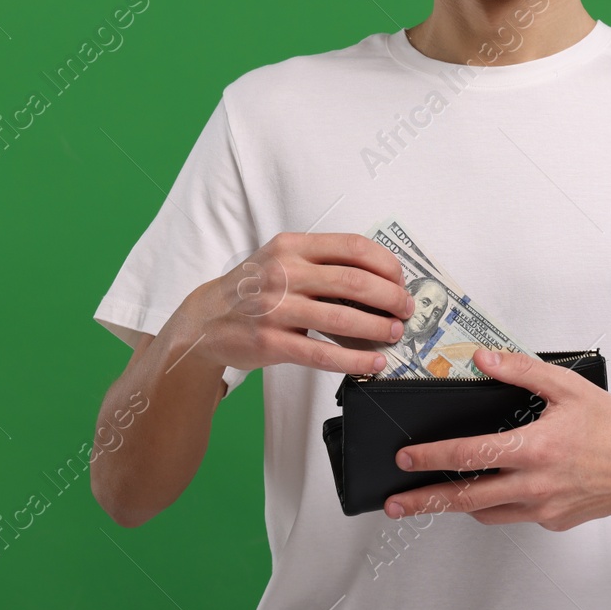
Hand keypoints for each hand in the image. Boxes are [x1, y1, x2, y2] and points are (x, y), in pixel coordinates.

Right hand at [166, 232, 413, 374]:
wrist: (205, 319)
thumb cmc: (253, 289)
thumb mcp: (281, 259)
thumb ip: (321, 262)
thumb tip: (379, 280)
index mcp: (292, 246)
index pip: (353, 246)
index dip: (386, 264)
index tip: (400, 280)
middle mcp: (284, 273)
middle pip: (355, 281)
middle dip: (391, 297)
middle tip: (405, 309)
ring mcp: (276, 309)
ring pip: (343, 318)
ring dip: (378, 328)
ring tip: (394, 334)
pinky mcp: (271, 342)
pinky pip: (322, 353)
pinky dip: (355, 360)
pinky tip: (373, 363)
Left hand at [385, 348, 610, 530]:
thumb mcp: (567, 386)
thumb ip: (521, 371)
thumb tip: (484, 360)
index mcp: (536, 448)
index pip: (470, 455)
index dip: (432, 458)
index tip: (406, 459)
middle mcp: (536, 484)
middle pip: (467, 498)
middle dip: (426, 500)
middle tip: (397, 502)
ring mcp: (545, 508)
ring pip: (487, 512)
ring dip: (459, 504)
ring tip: (436, 496)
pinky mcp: (554, 520)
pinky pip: (516, 514)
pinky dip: (500, 502)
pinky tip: (499, 485)